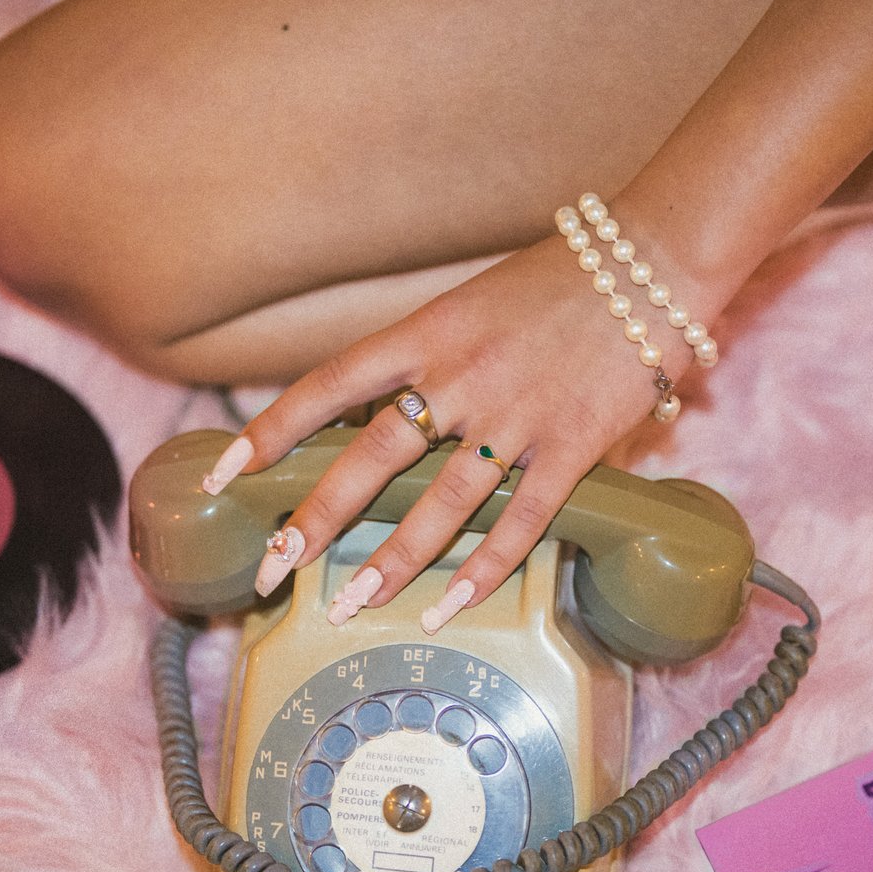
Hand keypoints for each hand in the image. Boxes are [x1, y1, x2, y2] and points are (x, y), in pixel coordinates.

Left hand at [202, 228, 704, 632]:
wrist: (650, 265)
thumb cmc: (557, 284)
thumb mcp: (470, 308)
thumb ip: (426, 363)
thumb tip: (377, 419)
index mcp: (426, 333)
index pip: (326, 386)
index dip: (268, 431)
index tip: (222, 474)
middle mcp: (459, 376)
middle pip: (368, 458)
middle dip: (315, 520)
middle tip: (274, 569)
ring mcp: (515, 416)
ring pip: (438, 504)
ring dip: (390, 563)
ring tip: (349, 605)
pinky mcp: (571, 447)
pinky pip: (519, 522)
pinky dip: (482, 569)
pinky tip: (449, 605)